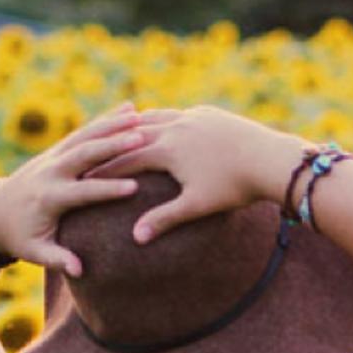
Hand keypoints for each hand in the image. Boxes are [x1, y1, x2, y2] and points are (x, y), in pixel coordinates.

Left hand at [0, 102, 153, 276]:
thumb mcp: (35, 252)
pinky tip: (130, 109)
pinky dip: (106, 119)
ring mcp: (53, 156)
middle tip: (142, 138)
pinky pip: (84, 131)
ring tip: (142, 116)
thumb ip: (56, 259)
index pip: (82, 191)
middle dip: (113, 145)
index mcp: (48, 197)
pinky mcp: (58, 150)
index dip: (107, 189)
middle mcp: (51, 171)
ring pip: (85, 136)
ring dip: (113, 125)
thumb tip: (78, 270)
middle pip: (84, 154)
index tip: (134, 187)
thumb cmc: (20, 238)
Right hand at [81, 104, 283, 244]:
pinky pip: (177, 114)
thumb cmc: (233, 187)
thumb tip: (137, 239)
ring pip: (155, 118)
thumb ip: (164, 219)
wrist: (270, 159)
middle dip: (113, 145)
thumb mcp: (196, 206)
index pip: (125, 159)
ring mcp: (192, 117)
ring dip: (135, 127)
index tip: (83, 176)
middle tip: (93, 152)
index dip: (102, 169)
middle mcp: (175, 127)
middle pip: (134, 135)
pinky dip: (162, 119)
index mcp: (167, 149)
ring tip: (120, 133)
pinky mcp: (208, 114)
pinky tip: (160, 123)